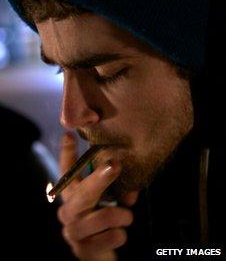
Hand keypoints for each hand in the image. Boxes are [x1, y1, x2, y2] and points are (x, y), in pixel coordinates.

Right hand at [57, 133, 138, 260]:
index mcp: (74, 196)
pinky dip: (120, 235)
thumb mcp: (110, 202)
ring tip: (126, 217)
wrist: (100, 256)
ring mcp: (73, 231)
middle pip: (82, 192)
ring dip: (122, 216)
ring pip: (103, 217)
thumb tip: (130, 191)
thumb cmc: (106, 222)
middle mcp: (68, 211)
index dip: (67, 153)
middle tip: (115, 165)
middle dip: (100, 178)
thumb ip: (118, 192)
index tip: (69, 134)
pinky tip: (118, 235)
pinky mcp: (82, 250)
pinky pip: (111, 237)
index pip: (67, 172)